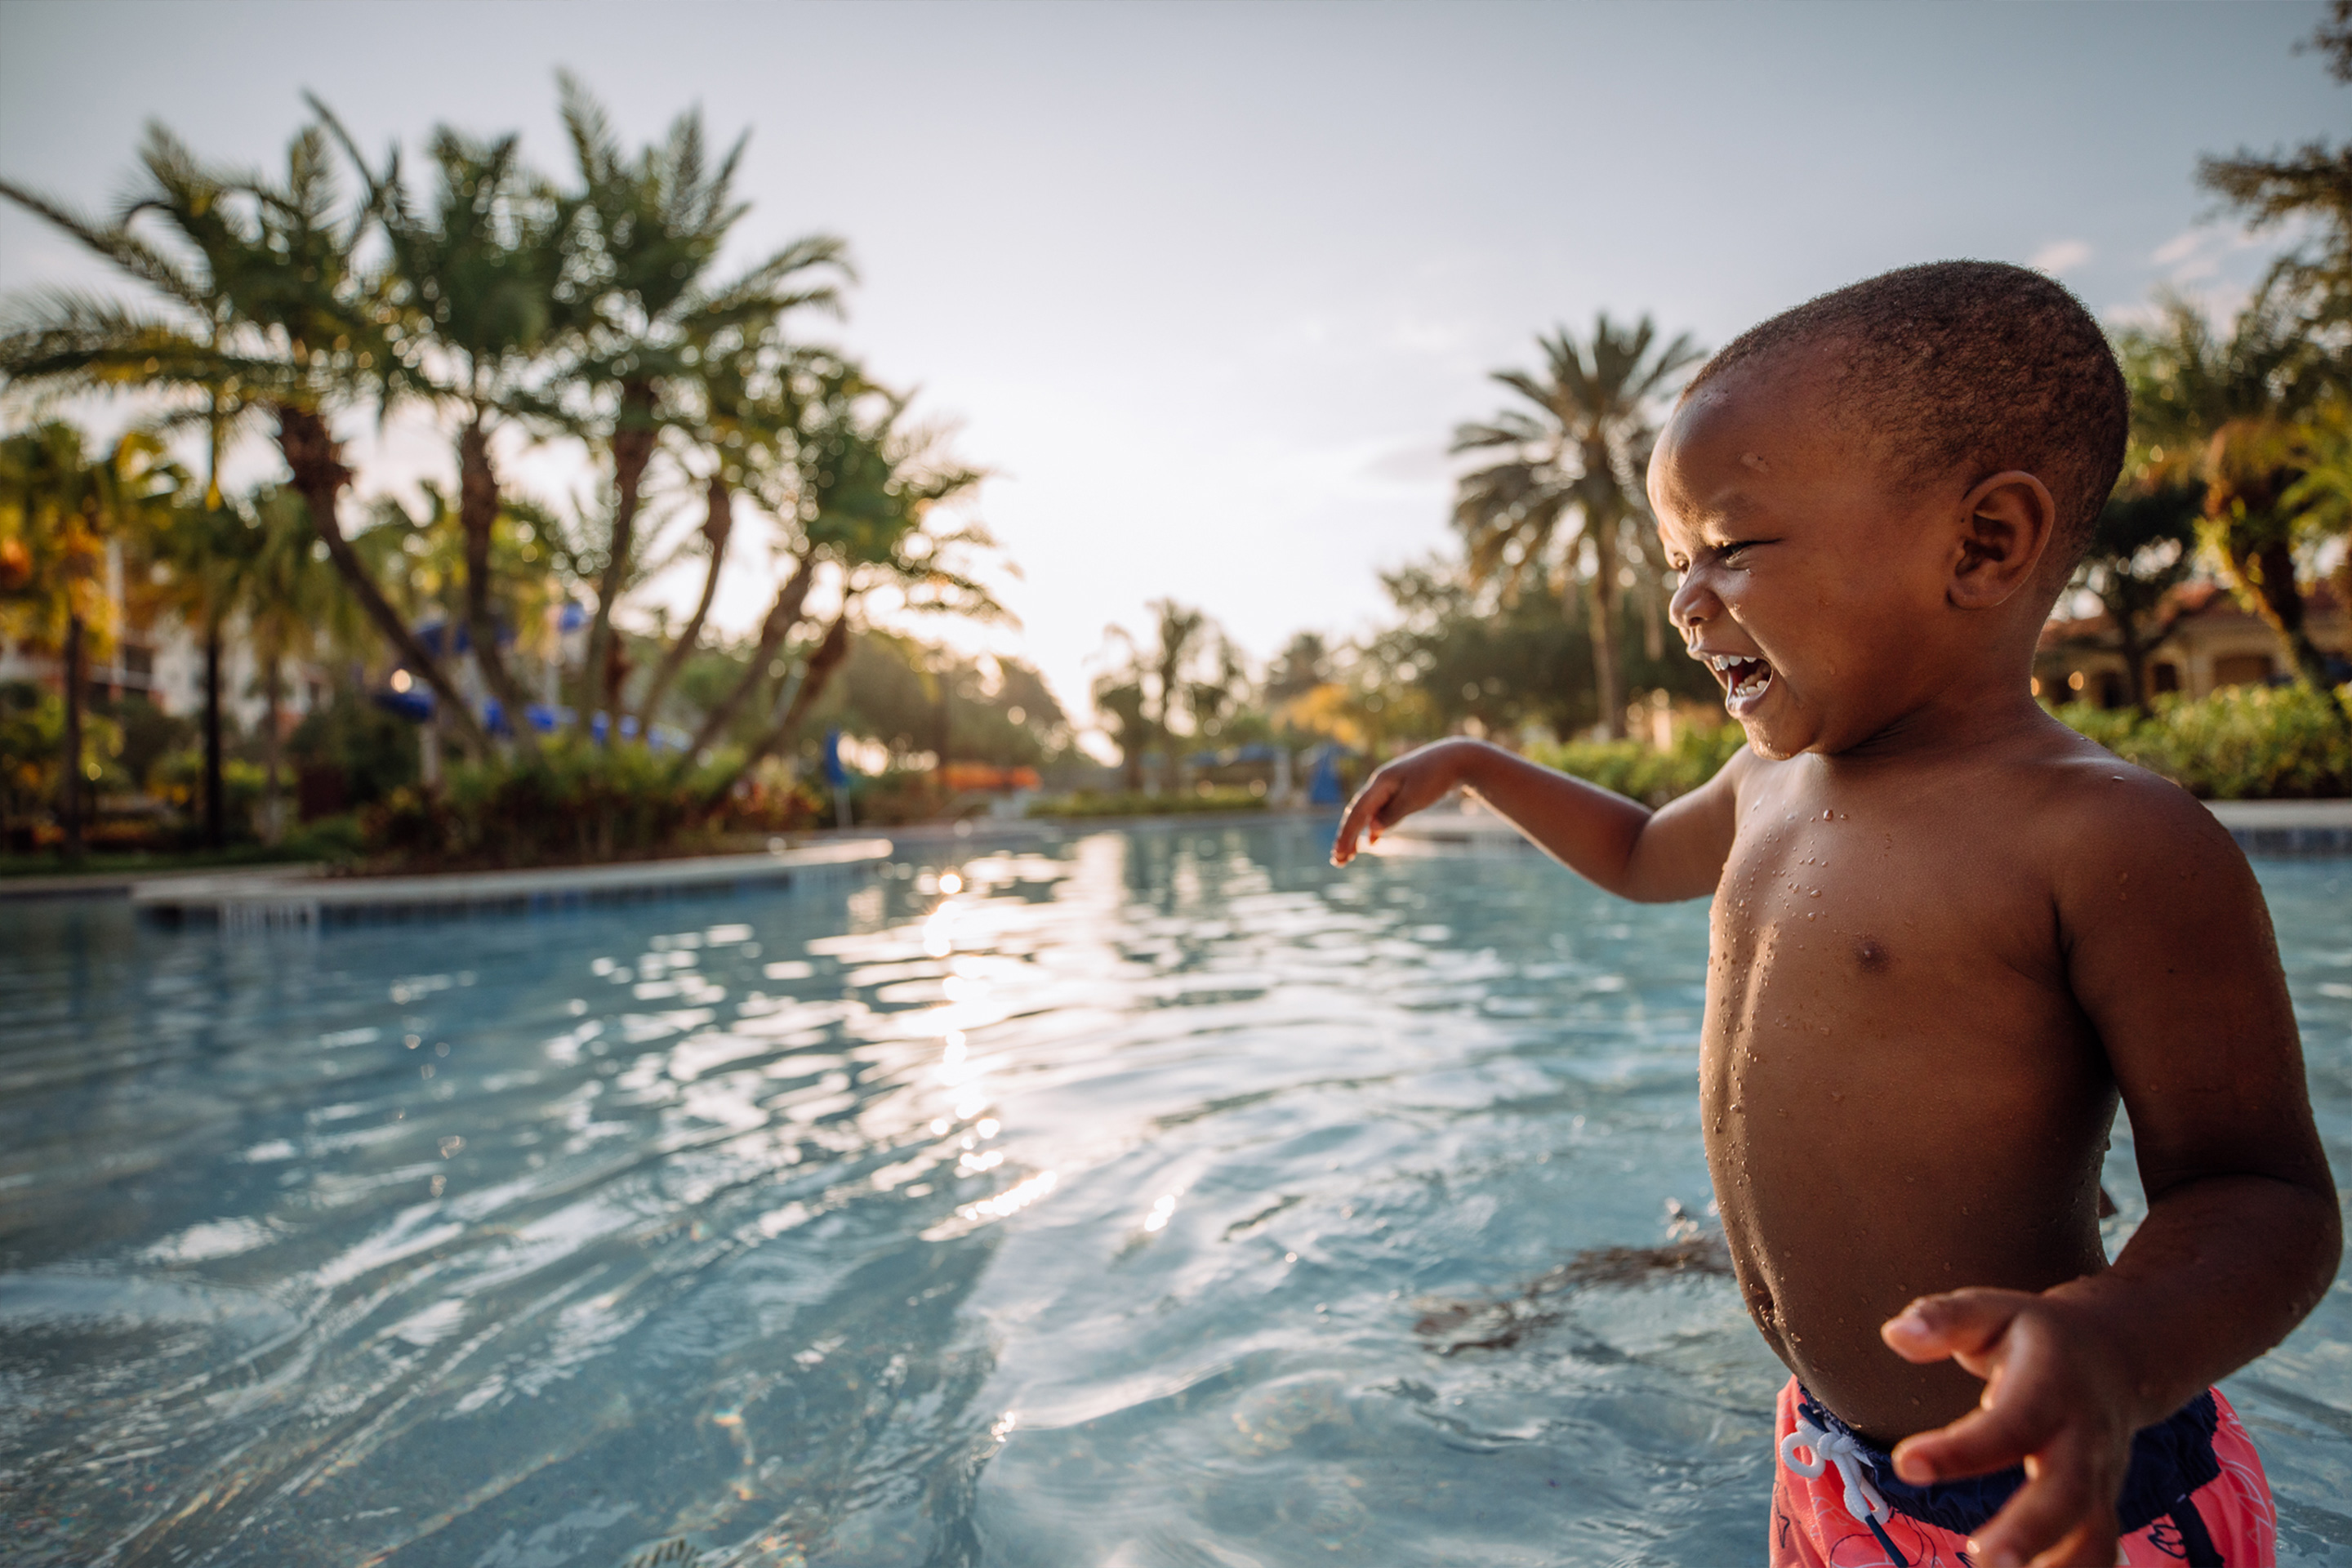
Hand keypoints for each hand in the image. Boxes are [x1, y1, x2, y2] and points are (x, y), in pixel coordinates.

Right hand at [1330, 740, 1479, 865]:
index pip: (1357, 813)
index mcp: (1380, 783)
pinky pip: (1381, 812)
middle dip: (1346, 837)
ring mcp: (1390, 788)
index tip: (1338, 855)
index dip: (1347, 835)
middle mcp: (1380, 784)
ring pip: (1367, 814)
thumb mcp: (1415, 799)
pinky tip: (1372, 841)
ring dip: (1357, 835)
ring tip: (1349, 856)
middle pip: (1357, 813)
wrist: (1457, 758)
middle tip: (1338, 861)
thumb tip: (1372, 830)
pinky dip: (1374, 827)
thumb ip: (1392, 815)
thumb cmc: (1436, 777)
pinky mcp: (1401, 792)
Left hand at [1880, 1289, 2145, 1567]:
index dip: (1961, 1448)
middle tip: (1984, 1561)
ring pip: (2094, 1532)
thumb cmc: (2033, 1334)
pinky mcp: (2101, 1505)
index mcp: (2052, 1385)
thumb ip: (1945, 1319)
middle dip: (2031, 1530)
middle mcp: (2084, 1438)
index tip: (1905, 1464)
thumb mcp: (1991, 1310)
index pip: (2009, 1422)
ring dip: (2061, 1567)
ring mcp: (2100, 1477)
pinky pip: (2098, 1549)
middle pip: (2068, 1491)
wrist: (2117, 1354)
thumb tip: (1895, 1335)